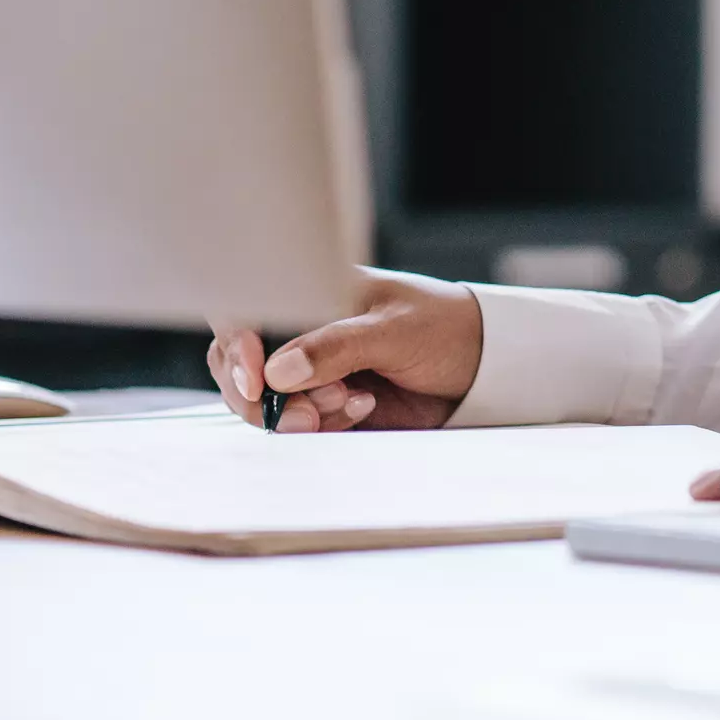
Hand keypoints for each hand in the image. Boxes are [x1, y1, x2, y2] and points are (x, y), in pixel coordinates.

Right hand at [208, 269, 482, 432]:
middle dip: (263, 397)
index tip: (257, 381)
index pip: (242, 313)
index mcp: (309, 293)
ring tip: (352, 403)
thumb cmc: (443, 328)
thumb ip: (337, 347)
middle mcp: (299, 331)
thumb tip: (277, 372)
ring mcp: (307, 371)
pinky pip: (295, 425)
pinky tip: (363, 408)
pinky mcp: (322, 406)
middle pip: (236, 367)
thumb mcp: (395, 330)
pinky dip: (321, 426)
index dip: (236, 348)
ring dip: (296, 413)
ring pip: (261, 402)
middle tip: (310, 414)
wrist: (482, 369)